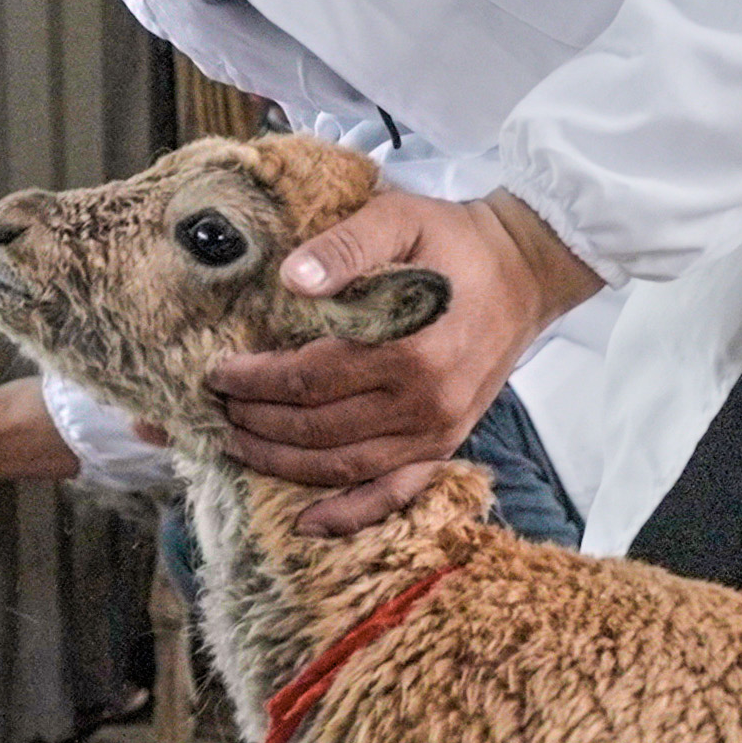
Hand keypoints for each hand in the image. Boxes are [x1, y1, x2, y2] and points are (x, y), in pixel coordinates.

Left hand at [203, 187, 601, 533]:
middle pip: (318, 428)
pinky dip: (349, 514)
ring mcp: (436, 433)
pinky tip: (306, 523)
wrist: (524, 271)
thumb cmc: (456, 244)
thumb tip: (292, 279)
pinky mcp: (444, 445)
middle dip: (257, 422)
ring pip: (342, 466)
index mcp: (412, 351)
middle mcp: (424, 404)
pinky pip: (393, 494)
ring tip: (238, 444)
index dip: (256, 380)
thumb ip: (345, 247)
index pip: (311, 379)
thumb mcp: (400, 219)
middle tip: (217, 407)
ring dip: (282, 463)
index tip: (218, 372)